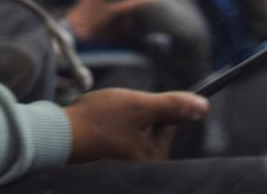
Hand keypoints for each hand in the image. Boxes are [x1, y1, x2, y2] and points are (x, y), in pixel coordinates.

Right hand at [64, 88, 208, 162]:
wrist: (62, 132)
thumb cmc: (99, 121)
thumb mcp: (139, 106)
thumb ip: (171, 105)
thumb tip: (204, 106)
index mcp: (157, 154)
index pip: (170, 121)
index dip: (152, 106)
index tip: (135, 105)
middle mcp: (147, 161)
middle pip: (153, 123)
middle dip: (137, 110)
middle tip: (119, 111)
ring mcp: (131, 158)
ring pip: (137, 124)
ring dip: (125, 113)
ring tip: (108, 116)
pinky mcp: (116, 152)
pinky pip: (123, 129)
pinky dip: (114, 121)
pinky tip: (103, 121)